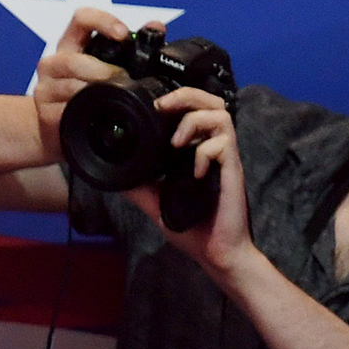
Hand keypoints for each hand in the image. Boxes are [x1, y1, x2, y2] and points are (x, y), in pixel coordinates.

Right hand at [34, 7, 136, 163]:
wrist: (63, 132)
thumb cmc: (89, 96)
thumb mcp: (107, 67)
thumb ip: (131, 48)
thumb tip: (156, 26)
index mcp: (71, 45)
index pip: (81, 18)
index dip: (102, 21)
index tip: (122, 34)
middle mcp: (53, 63)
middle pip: (73, 60)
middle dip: (103, 71)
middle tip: (124, 80)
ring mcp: (45, 88)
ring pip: (70, 87)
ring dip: (96, 93)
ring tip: (115, 100)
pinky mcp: (44, 114)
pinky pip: (66, 111)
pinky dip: (85, 113)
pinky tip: (98, 116)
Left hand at [127, 85, 252, 279]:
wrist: (217, 253)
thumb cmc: (193, 228)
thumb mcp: (157, 203)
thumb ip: (140, 186)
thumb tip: (115, 175)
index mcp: (198, 151)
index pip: (196, 110)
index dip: (178, 99)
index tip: (154, 107)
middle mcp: (214, 150)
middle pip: (212, 101)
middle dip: (186, 96)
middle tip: (163, 107)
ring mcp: (225, 159)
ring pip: (221, 114)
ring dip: (194, 121)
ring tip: (176, 142)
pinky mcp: (233, 170)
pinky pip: (223, 145)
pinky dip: (204, 153)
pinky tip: (194, 173)